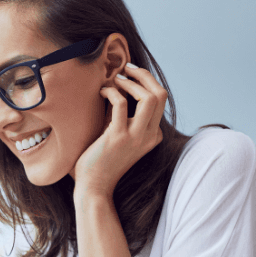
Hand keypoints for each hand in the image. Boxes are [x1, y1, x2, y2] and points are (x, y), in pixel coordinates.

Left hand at [73, 63, 166, 199]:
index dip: (146, 82)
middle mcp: (150, 135)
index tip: (129, 76)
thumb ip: (124, 116)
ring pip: (149, 97)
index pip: (160, 100)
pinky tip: (102, 92)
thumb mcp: (120, 135)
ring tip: (116, 79)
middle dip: (144, 75)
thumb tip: (119, 85)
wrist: (94, 187)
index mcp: (153, 135)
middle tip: (127, 69)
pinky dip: (111, 91)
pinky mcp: (118, 138)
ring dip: (131, 82)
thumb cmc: (102, 160)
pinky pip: (120, 103)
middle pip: (161, 94)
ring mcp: (136, 137)